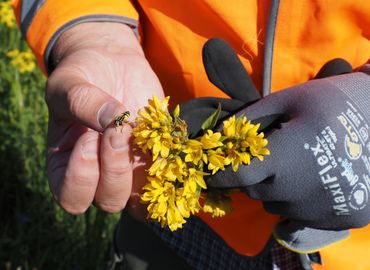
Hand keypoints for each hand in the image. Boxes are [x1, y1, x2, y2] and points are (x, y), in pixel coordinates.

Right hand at [46, 22, 163, 214]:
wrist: (112, 63)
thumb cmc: (82, 75)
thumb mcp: (70, 84)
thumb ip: (82, 102)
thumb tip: (114, 120)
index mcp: (66, 166)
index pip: (72, 197)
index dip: (82, 175)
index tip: (88, 137)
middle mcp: (99, 175)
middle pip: (110, 201)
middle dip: (116, 168)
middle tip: (117, 130)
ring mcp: (131, 169)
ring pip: (142, 199)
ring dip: (145, 171)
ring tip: (139, 133)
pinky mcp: (155, 156)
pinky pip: (168, 177)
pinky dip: (172, 165)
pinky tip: (167, 140)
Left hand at [208, 56, 369, 230]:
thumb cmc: (330, 102)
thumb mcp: (287, 100)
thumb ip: (248, 119)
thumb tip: (216, 136)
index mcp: (286, 157)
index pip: (236, 177)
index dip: (220, 174)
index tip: (212, 171)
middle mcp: (300, 190)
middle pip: (254, 192)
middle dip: (253, 175)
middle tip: (270, 154)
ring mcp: (321, 208)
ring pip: (275, 204)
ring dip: (276, 188)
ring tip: (298, 163)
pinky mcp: (340, 219)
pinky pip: (300, 214)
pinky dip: (299, 199)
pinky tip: (316, 177)